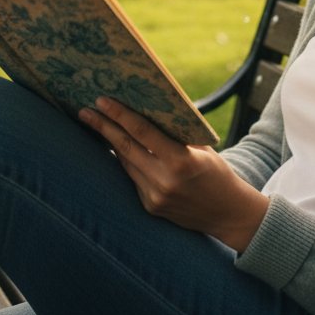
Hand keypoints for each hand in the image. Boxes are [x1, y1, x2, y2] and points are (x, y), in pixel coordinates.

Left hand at [79, 96, 269, 251]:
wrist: (228, 214)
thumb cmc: (216, 172)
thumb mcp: (201, 147)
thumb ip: (175, 132)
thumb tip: (146, 107)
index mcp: (181, 160)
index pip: (142, 132)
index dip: (120, 115)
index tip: (102, 101)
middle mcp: (165, 180)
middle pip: (125, 147)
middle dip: (103, 127)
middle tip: (85, 111)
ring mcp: (155, 196)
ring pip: (125, 162)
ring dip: (110, 142)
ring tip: (96, 124)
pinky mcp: (150, 207)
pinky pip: (132, 177)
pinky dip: (125, 160)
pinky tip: (116, 147)